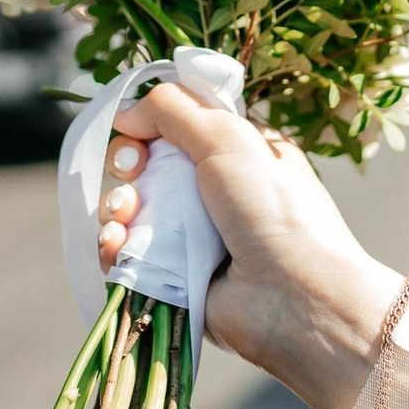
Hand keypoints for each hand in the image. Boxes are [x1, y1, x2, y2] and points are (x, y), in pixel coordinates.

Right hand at [96, 84, 402, 408]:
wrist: (294, 298)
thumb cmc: (275, 211)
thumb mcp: (229, 139)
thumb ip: (173, 110)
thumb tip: (125, 111)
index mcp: (236, 153)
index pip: (178, 126)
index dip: (150, 124)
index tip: (139, 131)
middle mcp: (213, 194)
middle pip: (147, 166)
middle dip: (127, 164)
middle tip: (133, 171)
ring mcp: (192, 238)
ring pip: (131, 211)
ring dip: (117, 207)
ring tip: (125, 217)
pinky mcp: (173, 279)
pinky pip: (127, 257)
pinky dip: (114, 248)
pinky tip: (117, 246)